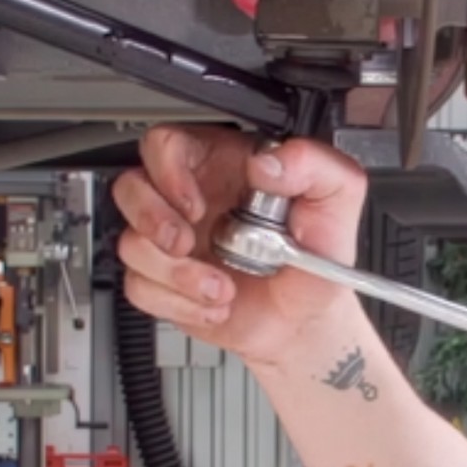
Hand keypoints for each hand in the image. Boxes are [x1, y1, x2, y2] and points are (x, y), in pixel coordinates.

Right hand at [112, 125, 368, 366]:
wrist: (305, 322)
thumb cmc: (315, 259)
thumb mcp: (337, 200)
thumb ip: (315, 165)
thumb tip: (270, 163)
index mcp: (219, 164)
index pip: (165, 144)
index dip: (167, 170)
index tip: (195, 204)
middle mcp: (186, 197)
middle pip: (129, 187)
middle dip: (152, 220)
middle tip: (187, 243)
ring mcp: (169, 240)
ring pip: (130, 243)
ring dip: (174, 274)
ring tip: (218, 287)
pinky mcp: (160, 280)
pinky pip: (138, 286)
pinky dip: (176, 303)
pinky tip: (212, 303)